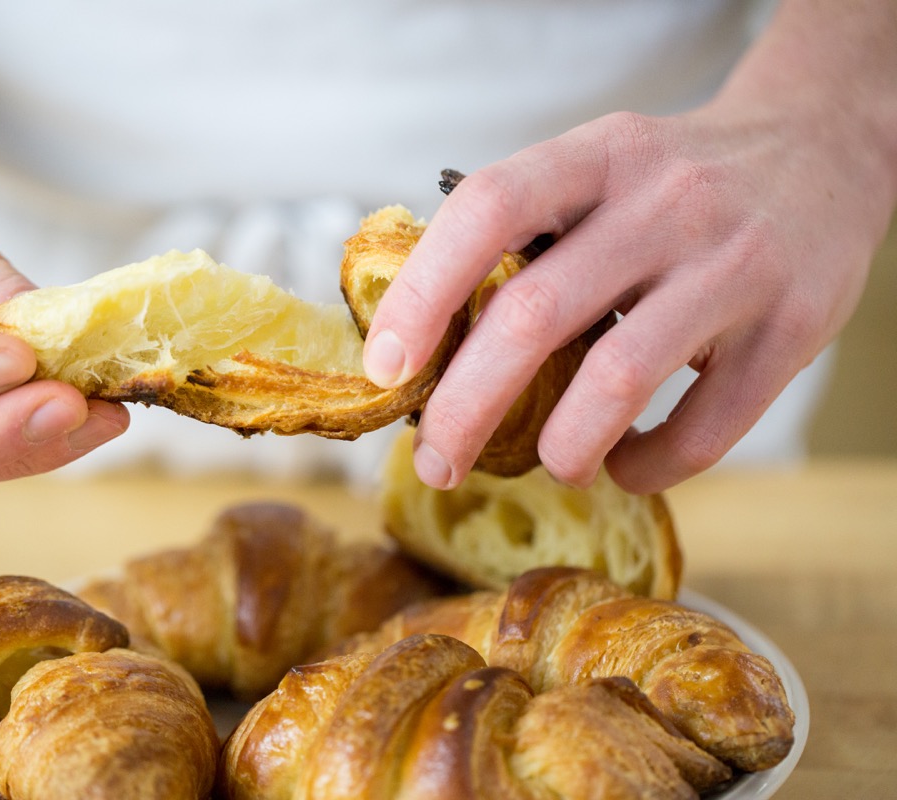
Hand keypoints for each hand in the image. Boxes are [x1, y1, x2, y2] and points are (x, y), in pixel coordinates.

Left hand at [364, 100, 891, 493]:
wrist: (829, 148)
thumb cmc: (680, 179)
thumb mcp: (602, 166)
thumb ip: (527, 229)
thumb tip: (422, 335)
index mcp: (599, 157)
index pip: (488, 208)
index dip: (423, 294)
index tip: (385, 368)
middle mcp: (666, 203)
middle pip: (534, 316)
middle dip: (465, 407)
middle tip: (436, 460)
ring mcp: (733, 266)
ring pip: (617, 380)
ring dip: (561, 447)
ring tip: (549, 463)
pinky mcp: (790, 330)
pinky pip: (702, 429)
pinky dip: (646, 467)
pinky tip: (625, 463)